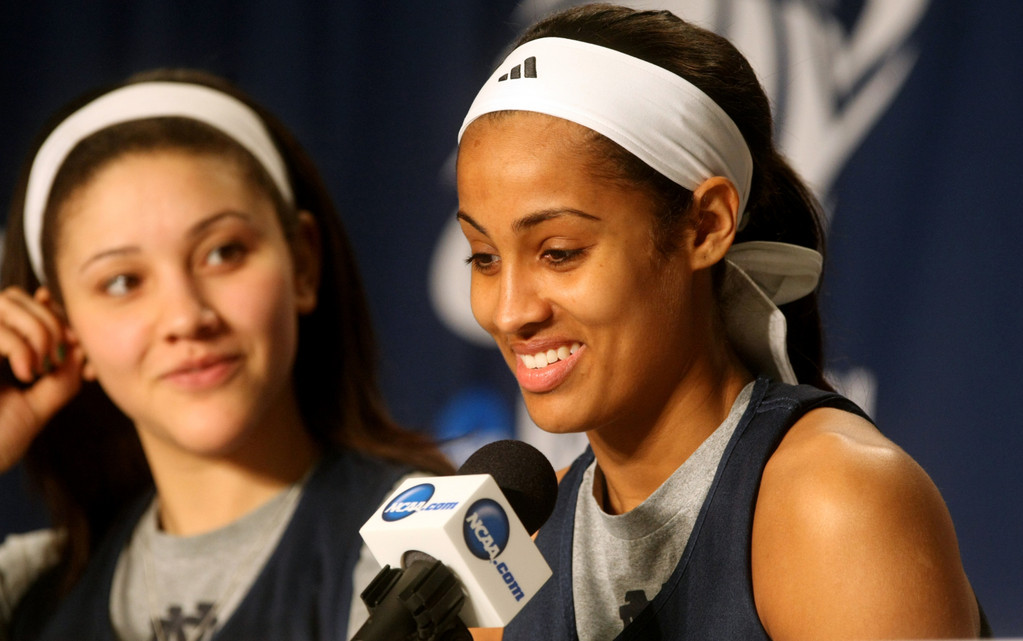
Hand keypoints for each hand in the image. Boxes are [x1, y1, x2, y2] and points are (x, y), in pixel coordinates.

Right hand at [0, 286, 85, 471]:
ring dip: (37, 331)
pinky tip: (25, 373)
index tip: (76, 342)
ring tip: (39, 368)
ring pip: (6, 301)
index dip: (56, 316)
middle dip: (51, 322)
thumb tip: (81, 347)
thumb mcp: (37, 407)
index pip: (26, 306)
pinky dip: (21, 346)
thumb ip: (61, 379)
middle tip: (58, 358)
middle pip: (17, 296)